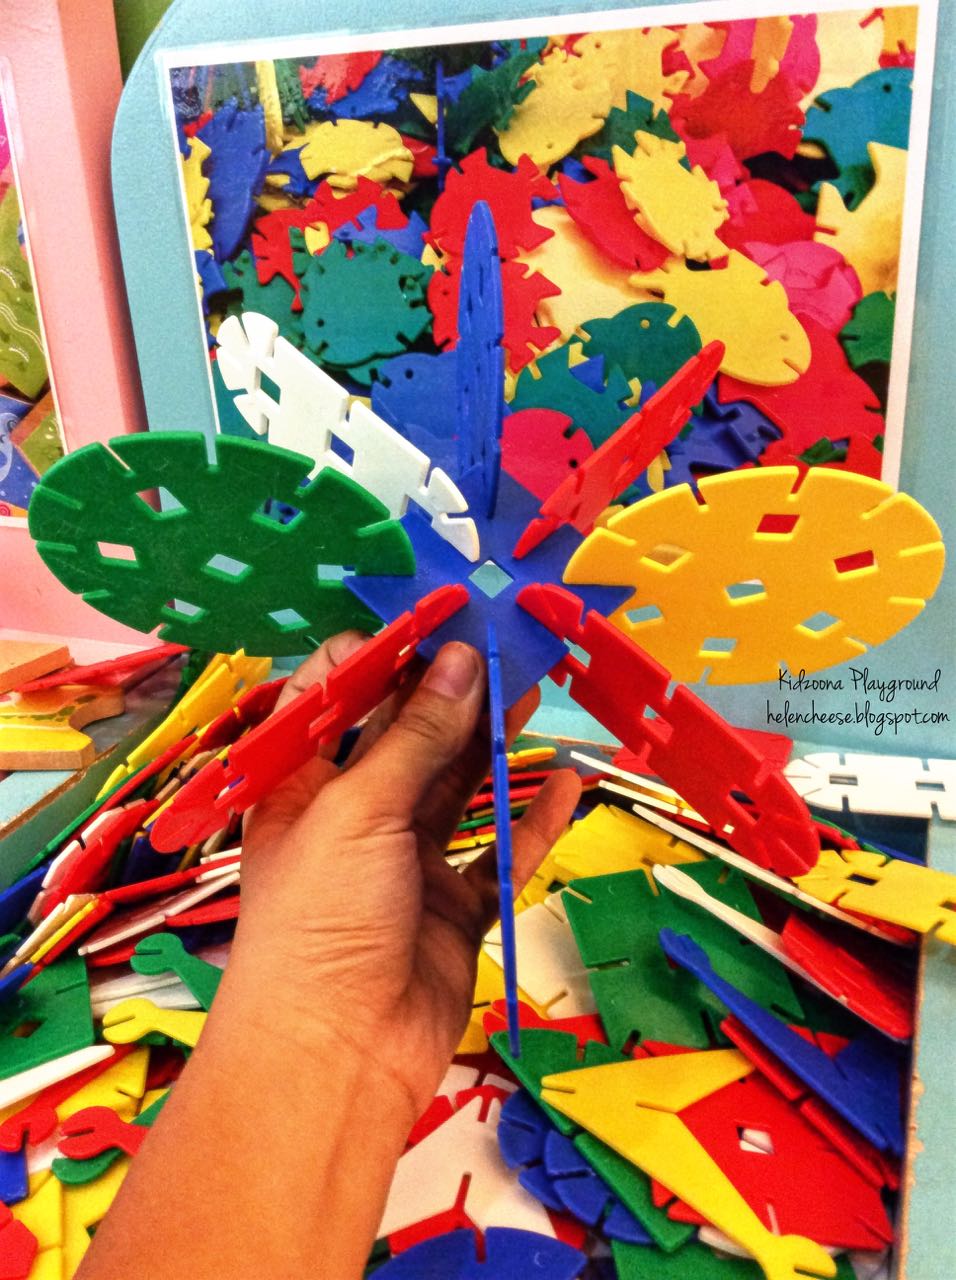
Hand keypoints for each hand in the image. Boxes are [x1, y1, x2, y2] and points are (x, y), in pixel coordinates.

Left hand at [229, 634, 580, 1118]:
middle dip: (454, 690)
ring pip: (458, 786)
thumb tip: (463, 662)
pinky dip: (532, 820)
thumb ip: (417, 737)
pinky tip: (567, 782)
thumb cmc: (321, 918)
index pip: (341, 696)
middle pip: (409, 735)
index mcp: (304, 782)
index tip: (443, 614)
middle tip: (507, 639)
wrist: (337, 1057)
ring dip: (494, 742)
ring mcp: (407, 862)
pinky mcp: (455, 908)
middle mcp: (354, 814)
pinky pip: (500, 854)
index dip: (389, 652)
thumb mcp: (359, 811)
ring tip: (538, 688)